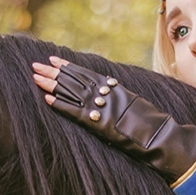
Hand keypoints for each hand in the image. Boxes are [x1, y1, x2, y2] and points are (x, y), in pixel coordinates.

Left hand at [28, 56, 195, 181]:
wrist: (161, 135)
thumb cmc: (152, 123)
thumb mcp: (135, 102)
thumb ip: (118, 96)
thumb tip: (109, 91)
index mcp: (114, 87)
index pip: (86, 74)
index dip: (69, 67)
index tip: (54, 59)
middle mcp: (105, 93)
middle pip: (74, 79)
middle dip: (53, 72)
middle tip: (35, 64)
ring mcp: (100, 107)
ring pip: (70, 91)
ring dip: (51, 84)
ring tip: (35, 76)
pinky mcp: (97, 123)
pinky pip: (74, 112)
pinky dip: (59, 105)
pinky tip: (45, 98)